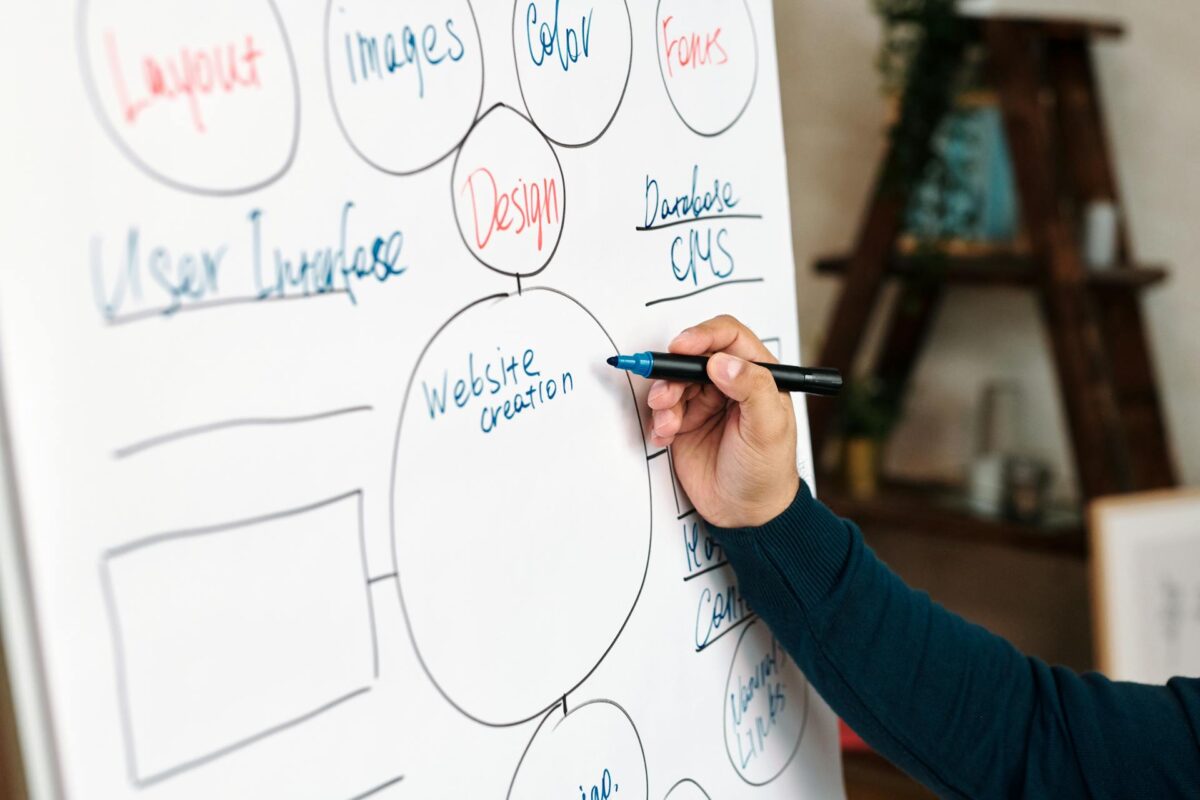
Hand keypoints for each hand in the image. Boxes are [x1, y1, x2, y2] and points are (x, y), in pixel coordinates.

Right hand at [647, 315, 799, 527]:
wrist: (746, 514)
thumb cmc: (768, 471)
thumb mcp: (769, 429)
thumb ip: (752, 389)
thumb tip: (722, 362)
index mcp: (758, 374)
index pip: (728, 336)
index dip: (702, 336)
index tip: (682, 347)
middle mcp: (729, 383)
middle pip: (692, 357)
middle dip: (674, 373)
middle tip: (665, 394)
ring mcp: (705, 402)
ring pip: (674, 382)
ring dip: (664, 399)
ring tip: (669, 423)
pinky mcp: (685, 422)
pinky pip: (663, 408)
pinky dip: (659, 419)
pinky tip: (667, 436)